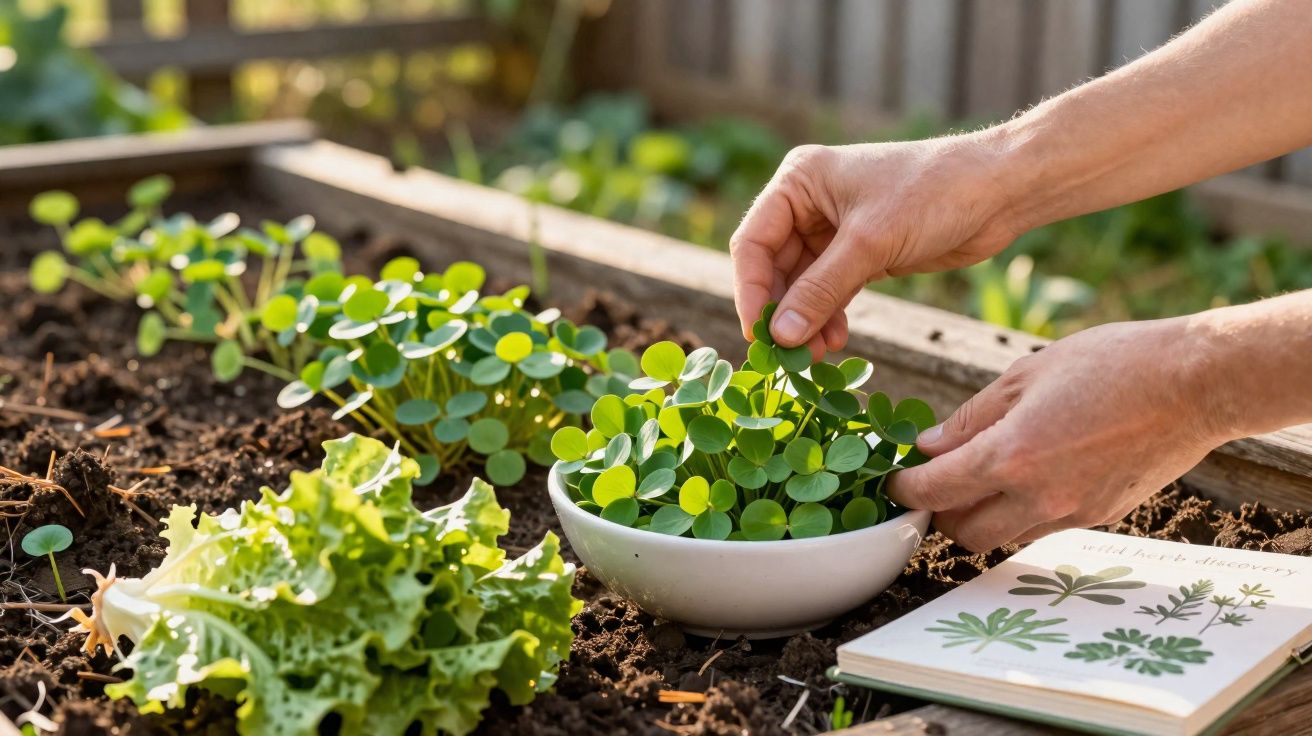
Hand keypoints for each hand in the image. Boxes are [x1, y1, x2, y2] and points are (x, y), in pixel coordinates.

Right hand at [730, 137, 1022, 354]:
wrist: (999, 190)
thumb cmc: (933, 194)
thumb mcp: (870, 243)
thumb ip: (821, 290)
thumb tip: (780, 337)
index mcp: (799, 181)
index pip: (753, 242)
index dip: (751, 291)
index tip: (759, 335)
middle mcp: (809, 203)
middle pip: (774, 268)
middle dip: (782, 313)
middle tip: (787, 356)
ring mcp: (834, 229)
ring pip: (802, 286)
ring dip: (805, 322)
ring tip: (815, 358)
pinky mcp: (861, 253)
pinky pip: (829, 292)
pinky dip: (828, 318)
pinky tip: (835, 342)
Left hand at [886, 317, 1228, 551]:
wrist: (1196, 383)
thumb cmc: (1112, 363)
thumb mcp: (1025, 374)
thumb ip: (971, 417)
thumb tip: (929, 445)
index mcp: (1010, 455)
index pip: (934, 492)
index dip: (904, 489)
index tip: (895, 480)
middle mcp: (1038, 496)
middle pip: (962, 534)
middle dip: (940, 513)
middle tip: (936, 481)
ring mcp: (1072, 512)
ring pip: (1004, 537)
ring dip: (981, 516)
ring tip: (982, 477)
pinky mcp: (1100, 516)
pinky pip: (1043, 526)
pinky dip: (1024, 510)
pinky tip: (1033, 473)